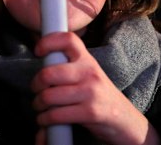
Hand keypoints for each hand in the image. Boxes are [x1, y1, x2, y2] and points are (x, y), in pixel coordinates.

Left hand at [31, 32, 159, 144]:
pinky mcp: (90, 112)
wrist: (124, 120)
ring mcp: (91, 92)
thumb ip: (70, 67)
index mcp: (88, 60)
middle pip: (49, 73)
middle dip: (35, 85)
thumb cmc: (100, 97)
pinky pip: (56, 115)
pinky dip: (45, 119)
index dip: (48, 42)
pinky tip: (46, 119)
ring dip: (38, 104)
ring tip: (40, 107)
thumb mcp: (89, 76)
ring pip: (48, 96)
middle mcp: (89, 73)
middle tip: (36, 90)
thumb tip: (42, 60)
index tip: (38, 51)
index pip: (68, 40)